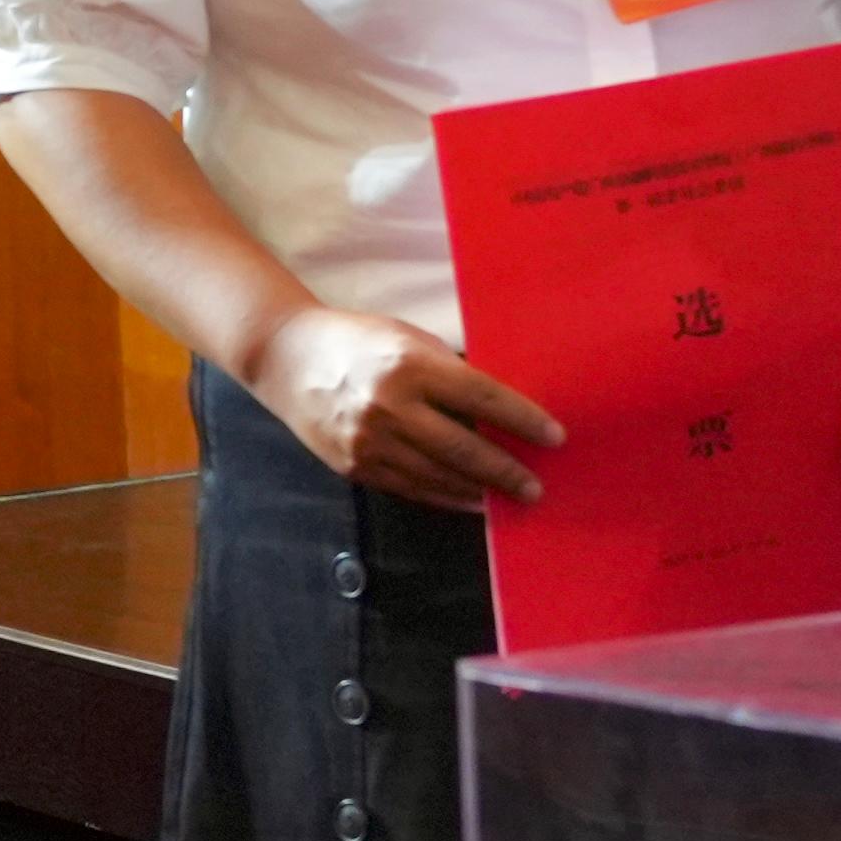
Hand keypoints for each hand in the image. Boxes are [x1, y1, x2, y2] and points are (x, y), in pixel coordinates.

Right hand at [251, 301, 558, 510]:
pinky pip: (410, 489)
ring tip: (509, 498)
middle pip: (465, 449)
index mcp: (410, 365)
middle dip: (506, 471)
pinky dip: (445, 497)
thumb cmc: (358, 341)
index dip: (522, 420)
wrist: (286, 359)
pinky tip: (470, 500)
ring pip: (438, 477)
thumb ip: (450, 372)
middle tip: (535, 487)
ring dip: (479, 491)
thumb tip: (500, 410)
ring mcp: (369, 441)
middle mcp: (389, 406)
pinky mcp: (355, 466)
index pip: (482, 398)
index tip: (553, 437)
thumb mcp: (408, 339)